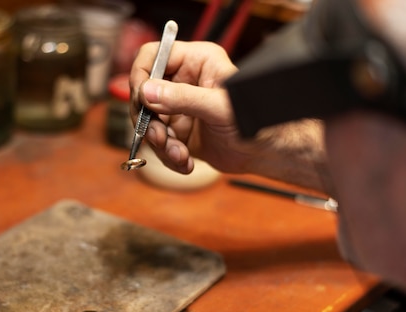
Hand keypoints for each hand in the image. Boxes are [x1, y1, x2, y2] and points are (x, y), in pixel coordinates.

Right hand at [130, 41, 249, 173]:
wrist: (265, 153)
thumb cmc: (254, 122)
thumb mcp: (218, 107)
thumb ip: (182, 97)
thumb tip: (147, 91)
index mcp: (195, 61)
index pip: (152, 56)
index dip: (141, 77)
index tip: (143, 102)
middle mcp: (183, 82)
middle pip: (143, 93)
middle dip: (149, 121)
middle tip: (161, 137)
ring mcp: (179, 107)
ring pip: (147, 122)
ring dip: (160, 143)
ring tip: (179, 154)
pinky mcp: (178, 131)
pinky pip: (158, 143)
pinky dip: (168, 156)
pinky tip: (185, 162)